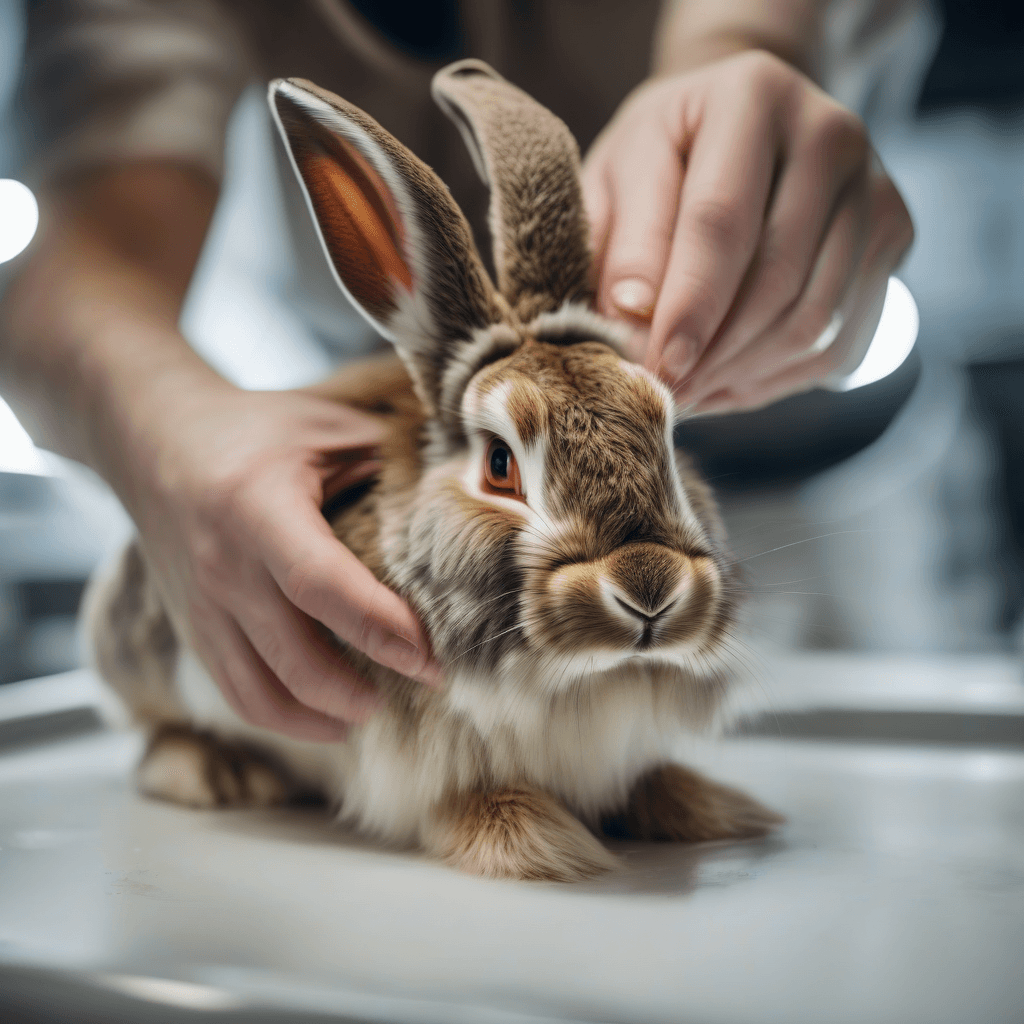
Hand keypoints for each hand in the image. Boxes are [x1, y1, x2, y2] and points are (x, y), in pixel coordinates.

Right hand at [124, 371, 439, 740]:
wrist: (152, 439)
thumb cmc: (254, 430)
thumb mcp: (324, 426)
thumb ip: (388, 458)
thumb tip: (466, 491)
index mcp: (258, 508)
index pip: (321, 583)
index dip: (380, 626)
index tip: (432, 654)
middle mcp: (224, 566)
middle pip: (294, 655)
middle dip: (361, 687)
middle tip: (426, 683)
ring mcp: (203, 605)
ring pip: (259, 692)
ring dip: (322, 716)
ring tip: (374, 712)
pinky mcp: (193, 628)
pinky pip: (236, 692)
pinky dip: (284, 719)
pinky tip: (327, 720)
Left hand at [583, 50, 913, 412]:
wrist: (737, 129)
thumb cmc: (663, 158)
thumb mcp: (617, 181)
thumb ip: (624, 244)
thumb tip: (632, 318)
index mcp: (751, 98)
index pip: (721, 222)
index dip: (689, 307)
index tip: (656, 369)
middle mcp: (830, 135)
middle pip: (777, 280)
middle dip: (713, 356)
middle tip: (663, 396)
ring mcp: (874, 188)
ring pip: (814, 322)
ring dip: (743, 376)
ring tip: (689, 392)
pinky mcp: (892, 237)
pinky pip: (840, 341)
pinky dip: (779, 379)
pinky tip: (728, 383)